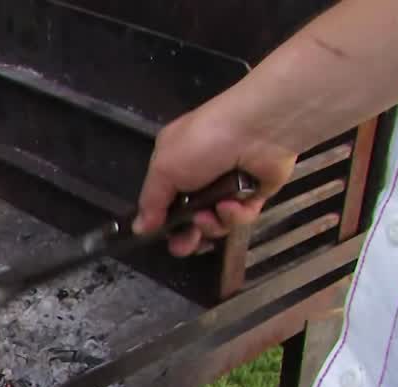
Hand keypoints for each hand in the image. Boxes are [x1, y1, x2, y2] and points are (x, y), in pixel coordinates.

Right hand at [132, 104, 297, 256]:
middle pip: (189, 221)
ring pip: (215, 224)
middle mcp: (200, 178)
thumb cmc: (202, 143)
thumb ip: (150, 202)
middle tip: (186, 245)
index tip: (161, 237)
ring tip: (211, 214)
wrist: (258, 130)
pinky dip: (235, 215)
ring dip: (211, 224)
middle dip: (186, 237)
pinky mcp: (254, 195)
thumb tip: (139, 228)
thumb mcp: (164, 169)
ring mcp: (228, 188)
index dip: (162, 223)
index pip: (164, 203)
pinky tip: (232, 203)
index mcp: (175, 164)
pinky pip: (240, 218)